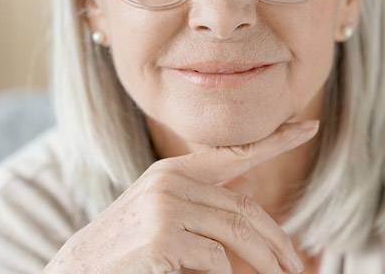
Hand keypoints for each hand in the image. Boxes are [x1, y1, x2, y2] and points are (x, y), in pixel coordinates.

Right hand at [43, 120, 319, 273]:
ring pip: (236, 236)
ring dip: (264, 263)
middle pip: (244, 211)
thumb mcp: (163, 214)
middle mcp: (170, 182)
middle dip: (277, 241)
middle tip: (298, 265)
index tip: (310, 126)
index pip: (235, 154)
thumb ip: (204, 200)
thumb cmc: (125, 247)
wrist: (74, 271)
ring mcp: (165, 209)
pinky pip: (214, 261)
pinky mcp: (162, 239)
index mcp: (173, 172)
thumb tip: (250, 191)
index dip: (276, 140)